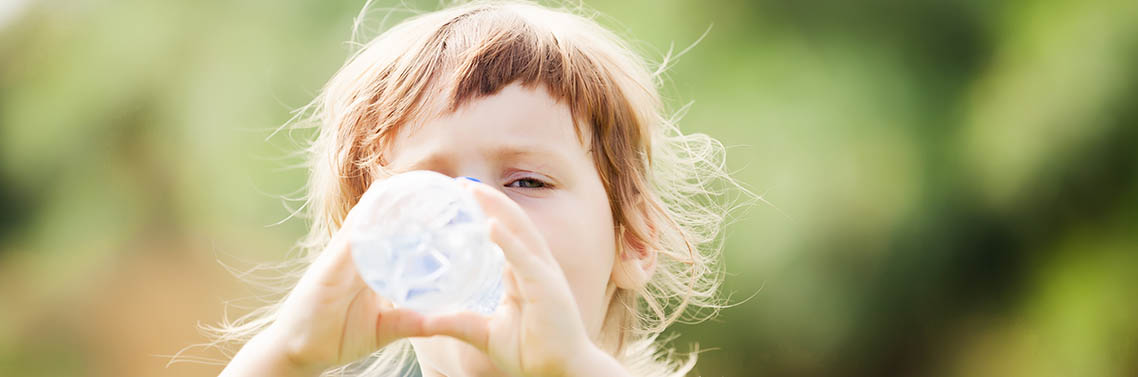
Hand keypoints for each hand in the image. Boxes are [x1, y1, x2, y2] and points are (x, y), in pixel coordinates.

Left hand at [418, 179, 625, 376]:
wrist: (562, 373)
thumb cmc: (533, 352)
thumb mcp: (486, 334)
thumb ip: (459, 323)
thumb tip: (424, 321)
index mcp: (525, 273)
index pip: (505, 232)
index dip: (486, 211)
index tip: (461, 195)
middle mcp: (537, 267)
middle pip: (513, 223)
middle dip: (489, 200)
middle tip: (460, 182)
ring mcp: (545, 275)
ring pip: (520, 232)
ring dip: (497, 209)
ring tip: (473, 189)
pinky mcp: (548, 289)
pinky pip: (526, 260)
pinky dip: (509, 242)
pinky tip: (492, 226)